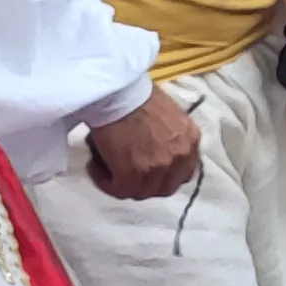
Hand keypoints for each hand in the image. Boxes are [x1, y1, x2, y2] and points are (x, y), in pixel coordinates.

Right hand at [83, 92, 199, 200]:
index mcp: (190, 140)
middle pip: (165, 187)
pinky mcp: (134, 174)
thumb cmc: (137, 96)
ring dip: (122, 184)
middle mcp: (181, 156)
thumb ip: (170, 137)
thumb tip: (153, 150)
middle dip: (145, 184)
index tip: (148, 171)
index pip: (184, 172)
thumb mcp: (168, 116)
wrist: (118, 93)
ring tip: (106, 168)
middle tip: (125, 173)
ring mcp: (160, 167)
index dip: (165, 176)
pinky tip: (95, 167)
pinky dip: (104, 182)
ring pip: (141, 192)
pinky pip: (118, 190)